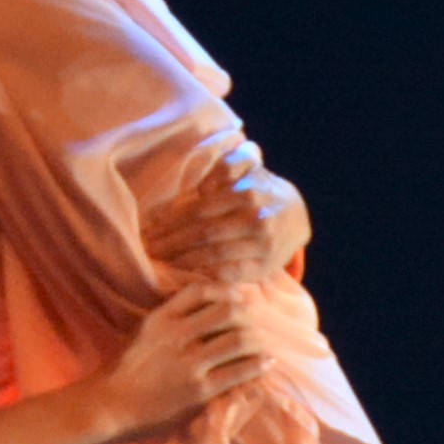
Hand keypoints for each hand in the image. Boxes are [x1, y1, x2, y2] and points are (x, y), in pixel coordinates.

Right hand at [96, 281, 271, 437]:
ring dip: (258, 340)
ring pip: (238, 339)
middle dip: (248, 314)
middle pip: (227, 311)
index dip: (226, 290)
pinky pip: (238, 372)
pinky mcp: (199, 390)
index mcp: (161, 318)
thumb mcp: (141, 335)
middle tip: (258, 322)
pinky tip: (266, 365)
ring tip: (266, 345)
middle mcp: (177, 335)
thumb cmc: (122, 373)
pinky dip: (257, 366)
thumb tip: (198, 313)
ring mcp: (190, 363)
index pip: (201, 290)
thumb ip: (167, 322)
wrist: (107, 406)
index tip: (241, 296)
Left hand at [141, 153, 310, 283]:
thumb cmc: (258, 189)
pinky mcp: (266, 266)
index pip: (199, 209)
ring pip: (214, 255)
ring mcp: (264, 245)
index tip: (148, 228)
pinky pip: (230, 273)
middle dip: (170, 242)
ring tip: (159, 260)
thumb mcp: (246, 168)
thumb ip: (225, 168)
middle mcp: (257, 219)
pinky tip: (185, 273)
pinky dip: (206, 274)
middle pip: (203, 233)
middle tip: (147, 248)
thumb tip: (203, 187)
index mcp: (248, 192)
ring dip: (182, 260)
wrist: (296, 216)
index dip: (171, 221)